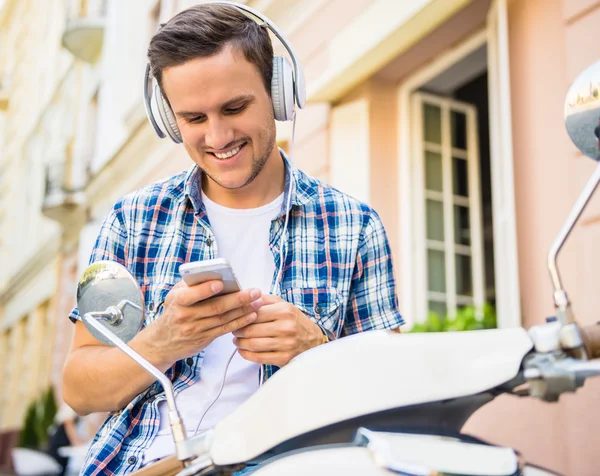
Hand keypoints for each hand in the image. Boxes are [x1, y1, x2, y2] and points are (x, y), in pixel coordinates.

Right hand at [139, 280, 263, 365]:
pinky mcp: (204, 339)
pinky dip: (240, 322)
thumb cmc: (173, 311)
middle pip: (215, 307)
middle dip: (238, 299)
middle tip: (254, 291)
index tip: (221, 283)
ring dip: (243, 310)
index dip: (206, 289)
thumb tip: (215, 273)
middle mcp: (186, 316)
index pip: (191, 295)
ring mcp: (195, 329)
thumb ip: (192, 285)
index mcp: (177, 301)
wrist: (162, 342)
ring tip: (258, 301)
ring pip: (223, 318)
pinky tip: (252, 315)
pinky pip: (225, 329)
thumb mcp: (175, 295)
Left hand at [232, 294, 323, 366]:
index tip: (235, 317)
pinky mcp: (284, 358)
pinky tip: (243, 350)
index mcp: (285, 311)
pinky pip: (258, 358)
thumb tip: (245, 296)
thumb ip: (264, 299)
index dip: (241, 315)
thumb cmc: (295, 321)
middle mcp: (286, 327)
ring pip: (253, 344)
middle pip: (251, 329)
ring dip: (240, 343)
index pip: (254, 312)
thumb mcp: (283, 304)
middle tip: (233, 329)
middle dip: (237, 330)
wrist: (313, 340)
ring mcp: (285, 344)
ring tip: (237, 340)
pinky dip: (246, 354)